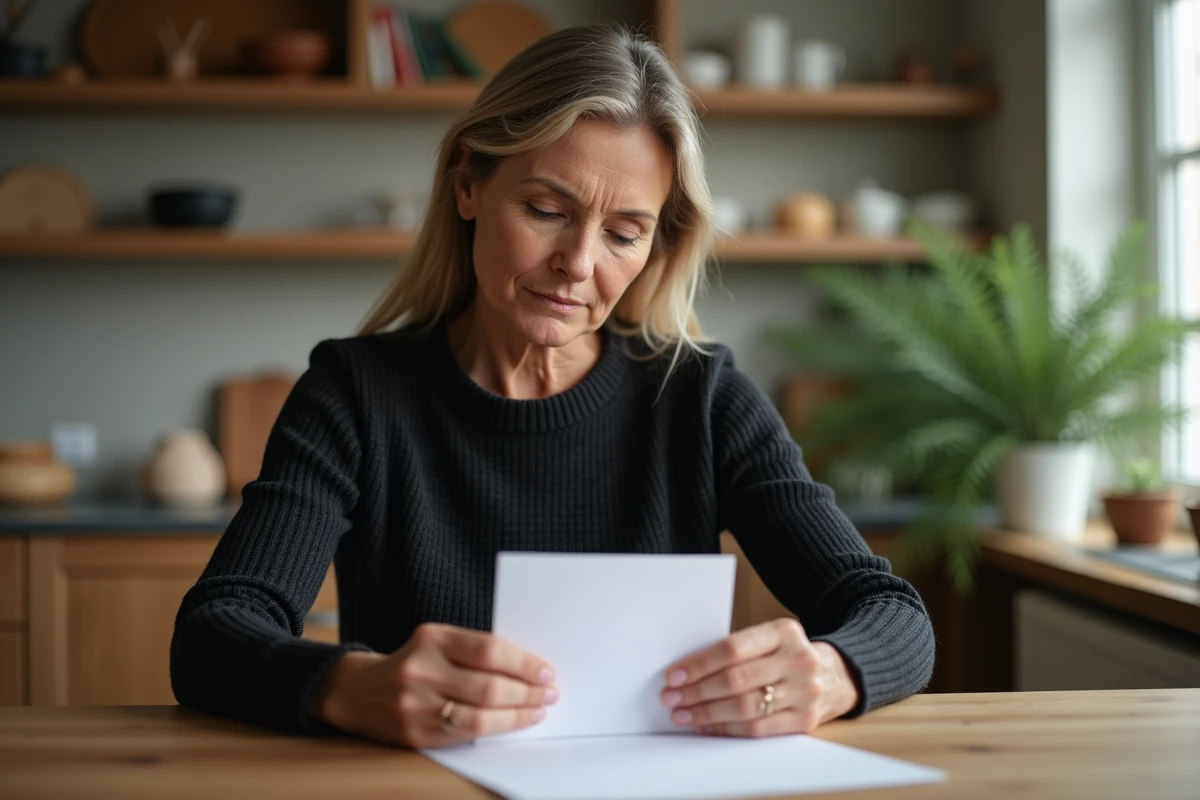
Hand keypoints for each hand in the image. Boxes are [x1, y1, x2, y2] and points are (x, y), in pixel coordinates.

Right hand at [312, 623, 557, 747]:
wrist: (361, 691)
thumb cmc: (414, 662)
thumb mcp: (438, 641)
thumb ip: (475, 650)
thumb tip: (528, 666)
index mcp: (431, 639)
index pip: (488, 650)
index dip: (523, 663)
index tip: (546, 671)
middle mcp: (422, 671)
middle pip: (488, 686)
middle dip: (527, 692)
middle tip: (549, 693)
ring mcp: (416, 706)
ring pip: (480, 717)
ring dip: (517, 716)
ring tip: (537, 710)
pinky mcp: (417, 735)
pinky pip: (465, 736)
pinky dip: (496, 730)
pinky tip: (512, 723)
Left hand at [659, 618, 859, 736]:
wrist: (837, 674)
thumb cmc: (787, 654)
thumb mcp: (770, 638)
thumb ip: (736, 649)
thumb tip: (686, 672)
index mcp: (784, 631)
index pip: (732, 648)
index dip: (699, 664)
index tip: (674, 675)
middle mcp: (798, 659)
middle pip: (736, 680)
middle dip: (697, 691)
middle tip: (671, 698)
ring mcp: (805, 691)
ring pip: (745, 707)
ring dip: (707, 714)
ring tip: (683, 715)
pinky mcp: (806, 720)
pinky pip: (759, 729)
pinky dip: (728, 730)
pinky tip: (708, 727)